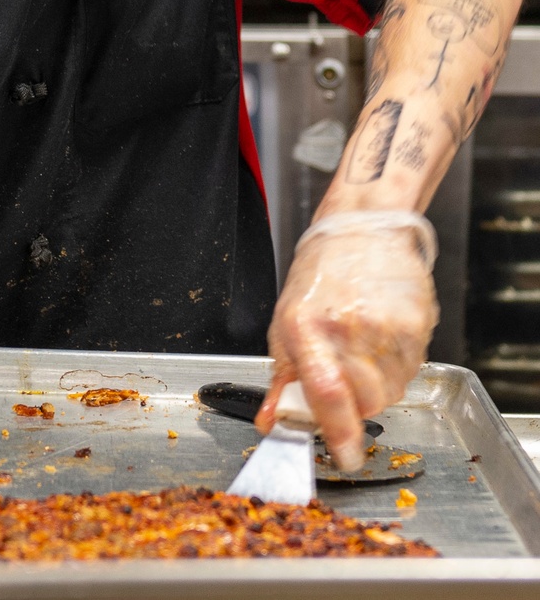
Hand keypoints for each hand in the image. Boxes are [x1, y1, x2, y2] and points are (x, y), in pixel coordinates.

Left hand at [259, 211, 437, 471]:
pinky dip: (397, 366)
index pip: (328, 394)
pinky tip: (383, 337)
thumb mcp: (286, 323)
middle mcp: (349, 327)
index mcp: (307, 327)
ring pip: (391, 392)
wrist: (362, 230)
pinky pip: (412, 370)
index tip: (345, 457)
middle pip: (366, 403)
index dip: (339, 435)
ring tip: (363, 347)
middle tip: (345, 373)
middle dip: (355, 404)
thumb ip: (281, 380)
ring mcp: (388, 325)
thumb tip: (269, 423)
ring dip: (378, 385)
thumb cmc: (319, 278)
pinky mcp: (417, 323)